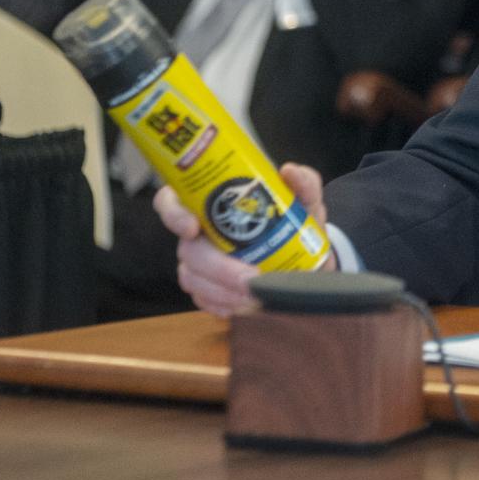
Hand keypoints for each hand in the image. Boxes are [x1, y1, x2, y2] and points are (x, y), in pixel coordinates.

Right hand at [153, 163, 334, 316]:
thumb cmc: (294, 221)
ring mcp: (199, 261)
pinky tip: (242, 308)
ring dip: (221, 292)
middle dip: (216, 267)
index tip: (193, 228)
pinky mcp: (207, 287)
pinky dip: (221, 305)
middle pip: (187, 249)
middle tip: (249, 279)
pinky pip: (202, 299)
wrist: (307, 257)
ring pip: (191, 278)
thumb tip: (290, 171)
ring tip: (253, 299)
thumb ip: (302, 181)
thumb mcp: (304, 199)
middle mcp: (198, 231)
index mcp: (210, 201)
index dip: (173, 214)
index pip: (171, 200)